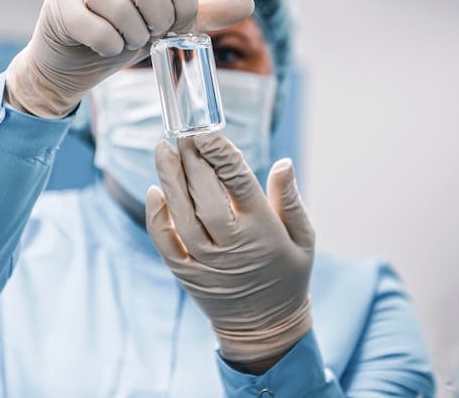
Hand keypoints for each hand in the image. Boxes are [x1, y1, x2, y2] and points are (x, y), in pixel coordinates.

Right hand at [5, 0, 254, 117]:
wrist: (70, 63)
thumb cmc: (119, 36)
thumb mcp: (162, 24)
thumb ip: (201, 13)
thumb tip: (248, 4)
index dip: (185, 5)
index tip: (178, 28)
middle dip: (157, 22)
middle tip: (151, 36)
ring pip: (115, 5)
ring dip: (129, 35)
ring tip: (126, 41)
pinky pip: (90, 24)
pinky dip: (106, 44)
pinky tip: (106, 47)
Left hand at [145, 133, 314, 362]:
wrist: (265, 327)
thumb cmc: (288, 274)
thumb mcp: (304, 238)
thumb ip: (289, 199)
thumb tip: (283, 162)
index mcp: (263, 230)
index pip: (238, 183)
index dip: (220, 154)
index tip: (205, 132)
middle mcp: (232, 244)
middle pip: (205, 197)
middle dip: (191, 162)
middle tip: (181, 134)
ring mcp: (206, 261)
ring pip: (182, 216)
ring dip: (169, 181)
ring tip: (162, 150)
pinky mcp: (186, 273)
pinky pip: (166, 243)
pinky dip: (157, 218)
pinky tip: (154, 192)